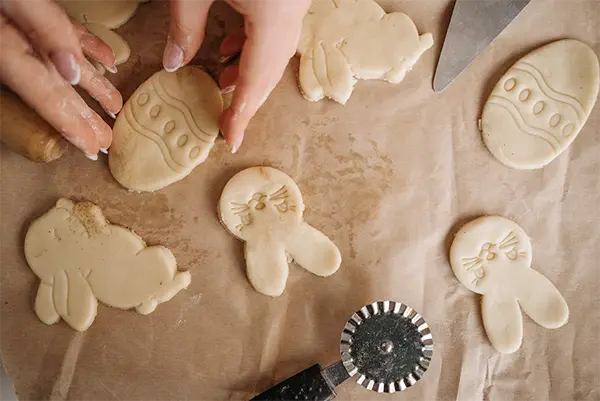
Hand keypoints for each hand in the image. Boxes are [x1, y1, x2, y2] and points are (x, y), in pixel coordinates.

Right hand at [0, 0, 122, 158]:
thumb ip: (43, 28)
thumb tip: (71, 71)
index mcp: (5, 46)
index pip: (45, 94)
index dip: (70, 123)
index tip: (91, 146)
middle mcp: (10, 43)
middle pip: (52, 87)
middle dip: (78, 116)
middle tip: (102, 141)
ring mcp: (15, 28)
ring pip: (58, 62)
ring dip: (89, 84)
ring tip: (113, 104)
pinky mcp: (22, 10)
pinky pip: (57, 31)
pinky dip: (81, 46)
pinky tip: (104, 59)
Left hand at [164, 0, 309, 152]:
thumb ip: (186, 24)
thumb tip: (174, 62)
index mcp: (273, 15)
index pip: (256, 78)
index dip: (242, 113)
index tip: (231, 139)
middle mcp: (292, 12)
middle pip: (271, 71)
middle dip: (248, 100)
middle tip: (227, 121)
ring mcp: (295, 3)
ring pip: (277, 53)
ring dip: (251, 73)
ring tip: (224, 83)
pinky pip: (278, 32)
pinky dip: (257, 48)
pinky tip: (233, 45)